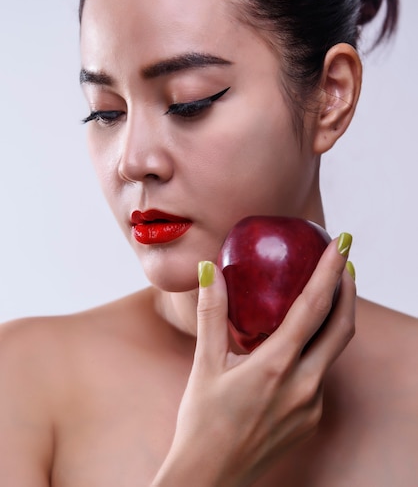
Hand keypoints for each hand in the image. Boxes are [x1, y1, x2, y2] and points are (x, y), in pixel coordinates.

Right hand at [152, 236, 355, 486]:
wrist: (210, 480)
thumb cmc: (202, 422)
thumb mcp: (205, 365)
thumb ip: (212, 314)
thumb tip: (210, 270)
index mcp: (276, 366)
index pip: (314, 307)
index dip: (330, 271)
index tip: (341, 243)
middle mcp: (304, 385)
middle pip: (341, 327)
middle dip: (348, 289)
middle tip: (343, 261)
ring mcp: (312, 406)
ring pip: (333, 352)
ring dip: (333, 320)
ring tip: (322, 294)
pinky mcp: (311, 419)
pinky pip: (320, 375)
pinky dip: (315, 350)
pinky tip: (295, 345)